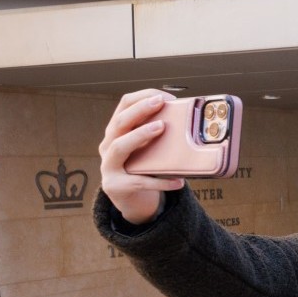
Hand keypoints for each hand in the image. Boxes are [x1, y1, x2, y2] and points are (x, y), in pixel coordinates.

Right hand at [98, 89, 184, 223]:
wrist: (130, 199)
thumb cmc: (143, 167)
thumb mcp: (148, 148)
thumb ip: (158, 134)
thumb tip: (190, 120)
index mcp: (116, 131)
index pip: (123, 105)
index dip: (142, 98)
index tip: (163, 96)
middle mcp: (108, 145)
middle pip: (119, 122)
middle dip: (139, 110)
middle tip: (161, 103)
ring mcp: (109, 166)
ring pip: (120, 147)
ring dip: (140, 135)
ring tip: (161, 127)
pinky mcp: (117, 186)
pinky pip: (140, 182)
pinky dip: (161, 182)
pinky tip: (179, 181)